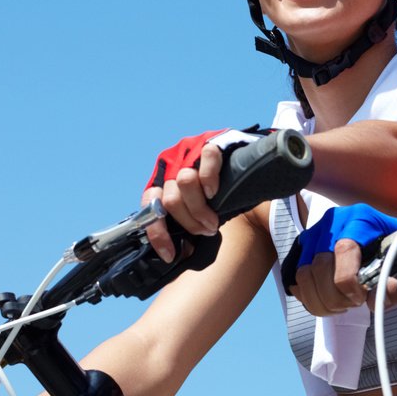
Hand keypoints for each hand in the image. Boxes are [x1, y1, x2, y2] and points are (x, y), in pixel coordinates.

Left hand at [144, 127, 267, 261]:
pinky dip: (210, 179)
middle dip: (190, 222)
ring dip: (201, 208)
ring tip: (214, 218)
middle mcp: (171, 163)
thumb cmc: (218, 193)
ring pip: (185, 182)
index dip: (157, 233)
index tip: (170, 254)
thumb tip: (176, 252)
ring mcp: (190, 150)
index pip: (149, 206)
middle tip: (207, 230)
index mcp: (162, 180)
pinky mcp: (211, 141)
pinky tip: (215, 191)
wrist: (247, 166)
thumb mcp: (194, 208)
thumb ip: (182, 221)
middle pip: (170, 200)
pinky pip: (206, 159)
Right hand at [285, 204, 396, 314]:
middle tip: (352, 304)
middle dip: (335, 296)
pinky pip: (296, 279)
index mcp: (360, 218)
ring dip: (321, 300)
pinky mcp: (304, 248)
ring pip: (303, 274)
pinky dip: (310, 298)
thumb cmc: (391, 245)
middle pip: (319, 266)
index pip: (344, 250)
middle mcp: (333, 222)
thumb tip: (375, 302)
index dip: (348, 281)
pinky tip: (328, 303)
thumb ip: (396, 283)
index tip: (360, 297)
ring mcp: (315, 234)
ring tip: (341, 306)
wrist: (380, 232)